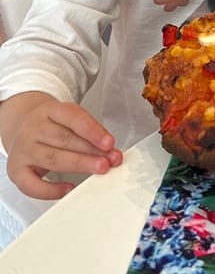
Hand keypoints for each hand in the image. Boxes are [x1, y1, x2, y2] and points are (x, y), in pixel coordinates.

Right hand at [0, 91, 122, 199]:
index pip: (73, 117)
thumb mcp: (69, 120)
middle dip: (91, 151)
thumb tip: (111, 153)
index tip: (110, 143)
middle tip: (111, 159)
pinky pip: (32, 185)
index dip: (93, 131)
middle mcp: (34, 128)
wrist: (22, 127)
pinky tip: (69, 188)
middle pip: (65, 139)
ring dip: (80, 165)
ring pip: (53, 158)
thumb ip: (89, 134)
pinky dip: (51, 190)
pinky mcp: (16, 171)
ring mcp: (23, 149)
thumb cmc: (51, 126)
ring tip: (99, 169)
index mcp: (49, 111)